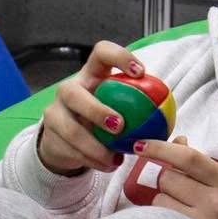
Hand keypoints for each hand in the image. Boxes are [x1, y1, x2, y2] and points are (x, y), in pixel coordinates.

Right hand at [38, 41, 147, 174]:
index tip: (140, 72)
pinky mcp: (50, 135)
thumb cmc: (104, 122)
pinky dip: (92, 160)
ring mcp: (55, 112)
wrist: (69, 143)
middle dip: (96, 110)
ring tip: (116, 158)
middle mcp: (69, 89)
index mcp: (91, 75)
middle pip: (73, 92)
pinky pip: (71, 150)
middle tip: (119, 126)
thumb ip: (139, 109)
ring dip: (95, 146)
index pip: (102, 53)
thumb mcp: (120, 110)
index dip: (119, 57)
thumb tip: (167, 115)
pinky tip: (109, 166)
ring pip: (70, 129)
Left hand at [135, 137, 217, 218]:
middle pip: (168, 177)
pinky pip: (159, 217)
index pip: (189, 158)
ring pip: (160, 197)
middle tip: (181, 189)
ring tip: (183, 208)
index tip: (140, 144)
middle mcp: (215, 203)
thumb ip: (197, 161)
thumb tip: (176, 141)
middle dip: (167, 178)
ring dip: (164, 198)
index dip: (161, 148)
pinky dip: (162, 215)